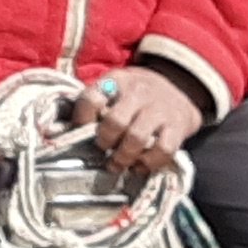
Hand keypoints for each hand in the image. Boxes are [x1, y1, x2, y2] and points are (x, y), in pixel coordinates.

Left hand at [77, 63, 204, 177]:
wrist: (179, 88)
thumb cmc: (136, 94)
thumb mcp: (114, 87)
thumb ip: (94, 104)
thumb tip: (67, 131)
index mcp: (116, 81)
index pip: (91, 98)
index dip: (82, 119)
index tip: (81, 131)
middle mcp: (139, 92)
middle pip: (115, 122)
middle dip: (104, 142)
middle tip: (102, 150)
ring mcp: (160, 109)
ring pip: (137, 138)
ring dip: (123, 157)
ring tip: (116, 164)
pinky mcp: (178, 127)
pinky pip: (163, 150)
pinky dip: (149, 163)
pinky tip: (139, 166)